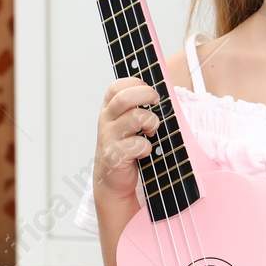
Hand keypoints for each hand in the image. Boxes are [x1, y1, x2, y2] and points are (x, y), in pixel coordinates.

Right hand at [93, 76, 163, 204]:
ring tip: (151, 131)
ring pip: (135, 117)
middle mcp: (106, 120)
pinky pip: (138, 144)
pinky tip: (144, 152)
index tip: (150, 93)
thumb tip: (160, 95)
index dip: (136, 84)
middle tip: (156, 103)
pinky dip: (147, 147)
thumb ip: (137, 108)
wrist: (111, 181)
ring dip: (151, 122)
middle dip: (147, 96)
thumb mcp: (126, 124)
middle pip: (125, 97)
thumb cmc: (124, 149)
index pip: (116, 86)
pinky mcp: (114, 155)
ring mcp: (108, 137)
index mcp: (109, 109)